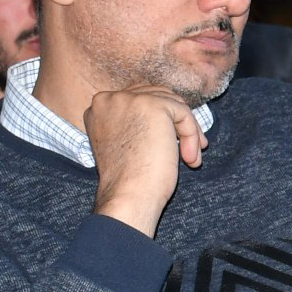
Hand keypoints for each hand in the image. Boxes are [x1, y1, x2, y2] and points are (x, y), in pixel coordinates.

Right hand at [86, 86, 205, 234]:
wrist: (127, 195)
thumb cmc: (128, 179)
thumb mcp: (124, 142)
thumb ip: (136, 122)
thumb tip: (170, 114)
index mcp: (98, 107)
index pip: (138, 99)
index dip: (161, 119)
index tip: (172, 142)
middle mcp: (109, 98)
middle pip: (157, 96)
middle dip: (177, 122)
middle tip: (191, 148)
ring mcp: (129, 99)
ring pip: (173, 104)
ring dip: (188, 131)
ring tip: (191, 158)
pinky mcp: (153, 106)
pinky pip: (184, 114)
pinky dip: (192, 135)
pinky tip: (190, 159)